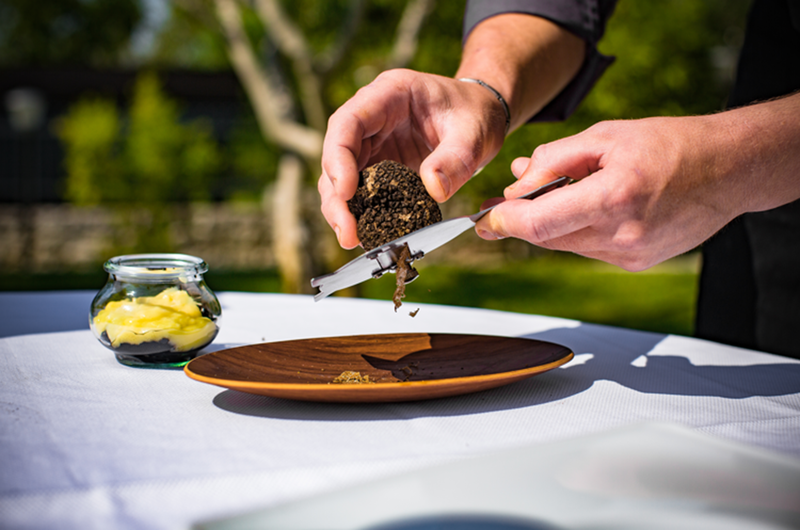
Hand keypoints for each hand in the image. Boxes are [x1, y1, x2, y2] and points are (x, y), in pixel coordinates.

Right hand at [319, 69, 507, 248]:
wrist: (482, 115)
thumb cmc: (476, 113)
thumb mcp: (474, 132)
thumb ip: (456, 158)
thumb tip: (434, 190)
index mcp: (389, 94)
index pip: (348, 122)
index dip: (339, 158)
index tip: (346, 192)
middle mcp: (372, 117)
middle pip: (336, 154)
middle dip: (337, 196)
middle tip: (347, 232)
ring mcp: (372, 142)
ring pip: (341, 176)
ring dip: (342, 209)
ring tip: (352, 239)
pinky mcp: (379, 166)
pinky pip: (360, 190)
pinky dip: (360, 212)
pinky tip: (365, 234)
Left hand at [475, 115, 750, 270]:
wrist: (728, 170)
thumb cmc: (669, 144)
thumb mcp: (605, 136)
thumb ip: (553, 159)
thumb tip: (515, 182)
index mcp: (614, 197)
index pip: (540, 223)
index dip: (505, 222)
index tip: (483, 219)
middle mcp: (622, 235)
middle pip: (547, 238)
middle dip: (520, 221)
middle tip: (497, 206)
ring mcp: (631, 255)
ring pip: (566, 245)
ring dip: (549, 224)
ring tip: (552, 193)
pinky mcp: (636, 263)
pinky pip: (588, 249)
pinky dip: (577, 230)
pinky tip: (587, 207)